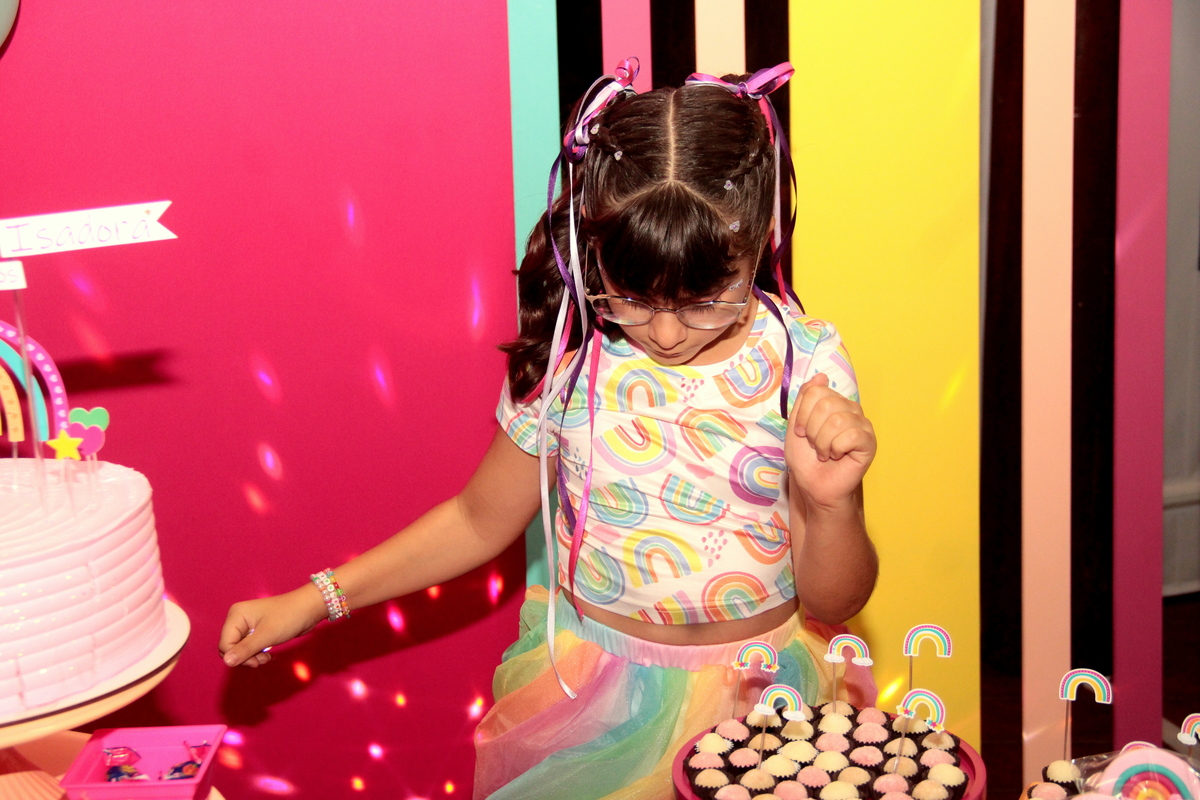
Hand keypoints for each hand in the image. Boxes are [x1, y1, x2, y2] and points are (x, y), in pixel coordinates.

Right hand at [218, 585, 325, 667]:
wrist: (309, 609)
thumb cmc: (289, 617)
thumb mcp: (267, 635)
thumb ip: (245, 649)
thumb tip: (226, 662)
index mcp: (236, 615)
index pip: (224, 644)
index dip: (236, 657)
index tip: (255, 661)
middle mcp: (238, 619)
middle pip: (229, 647)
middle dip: (244, 658)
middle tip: (261, 661)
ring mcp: (247, 625)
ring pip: (239, 649)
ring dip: (250, 658)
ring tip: (266, 659)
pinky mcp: (256, 630)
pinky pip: (248, 647)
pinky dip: (255, 654)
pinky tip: (267, 656)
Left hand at [786, 373, 875, 509]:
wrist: (814, 487)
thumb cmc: (806, 460)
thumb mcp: (796, 426)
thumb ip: (805, 400)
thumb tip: (821, 376)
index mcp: (833, 403)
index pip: (815, 391)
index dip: (803, 414)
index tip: (801, 433)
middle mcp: (850, 410)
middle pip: (826, 404)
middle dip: (812, 430)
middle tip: (815, 446)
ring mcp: (861, 425)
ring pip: (837, 420)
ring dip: (823, 443)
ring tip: (825, 453)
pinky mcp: (869, 441)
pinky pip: (851, 435)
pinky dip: (836, 449)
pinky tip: (838, 457)